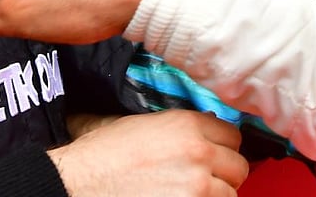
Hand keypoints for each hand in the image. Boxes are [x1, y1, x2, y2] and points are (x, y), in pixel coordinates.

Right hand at [50, 110, 247, 196]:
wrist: (77, 184)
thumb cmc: (102, 156)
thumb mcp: (142, 125)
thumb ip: (180, 127)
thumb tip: (204, 130)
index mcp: (187, 125)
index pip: (232, 135)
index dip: (222, 148)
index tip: (213, 156)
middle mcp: (198, 153)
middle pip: (238, 166)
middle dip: (223, 174)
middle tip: (203, 180)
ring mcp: (197, 186)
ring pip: (231, 194)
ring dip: (215, 196)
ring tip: (189, 194)